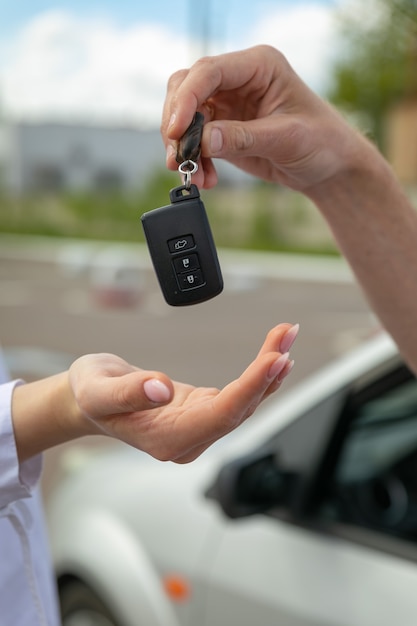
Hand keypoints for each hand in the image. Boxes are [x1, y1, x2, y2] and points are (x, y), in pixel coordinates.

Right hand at [68, 323, 296, 462]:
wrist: (88, 401)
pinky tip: (275, 358)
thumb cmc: (90, 395)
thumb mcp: (97, 391)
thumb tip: (162, 388)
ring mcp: (197, 429)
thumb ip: (128, 392)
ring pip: (244, 403)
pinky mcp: (202, 414)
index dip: (250, 387)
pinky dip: (258, 376)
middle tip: (287, 334)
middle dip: (267, 371)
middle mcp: (188, 440)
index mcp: (166, 440)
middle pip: (240, 408)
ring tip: (286, 336)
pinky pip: (237, 398)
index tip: (274, 359)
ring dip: (268, 370)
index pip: (220, 416)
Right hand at [162, 45, 364, 193]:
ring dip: (182, 146)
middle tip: (178, 156)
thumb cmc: (321, 142)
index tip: (176, 130)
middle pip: (187, 88)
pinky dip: (193, 160)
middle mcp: (238, 80)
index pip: (209, 71)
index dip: (186, 99)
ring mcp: (228, 104)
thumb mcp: (285, 139)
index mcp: (259, 66)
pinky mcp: (223, 129)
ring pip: (185, 116)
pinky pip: (195, 141)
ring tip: (193, 174)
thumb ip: (243, 137)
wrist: (328, 168)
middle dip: (177, 123)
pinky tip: (205, 177)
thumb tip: (203, 140)